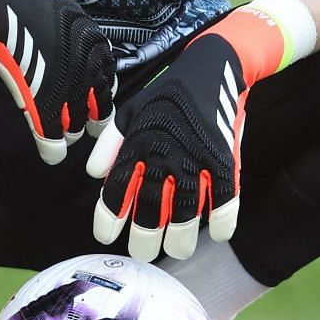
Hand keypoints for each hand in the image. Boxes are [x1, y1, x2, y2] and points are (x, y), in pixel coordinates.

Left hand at [84, 33, 245, 260]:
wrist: (213, 67)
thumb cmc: (167, 95)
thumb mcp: (131, 112)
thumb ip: (110, 144)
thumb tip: (95, 175)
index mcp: (138, 144)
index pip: (116, 190)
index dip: (108, 218)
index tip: (105, 236)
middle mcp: (165, 156)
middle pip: (151, 210)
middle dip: (144, 239)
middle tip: (142, 252)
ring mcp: (196, 160)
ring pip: (187, 214)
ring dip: (181, 238)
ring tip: (177, 248)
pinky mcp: (225, 160)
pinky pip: (225, 200)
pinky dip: (223, 221)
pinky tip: (218, 233)